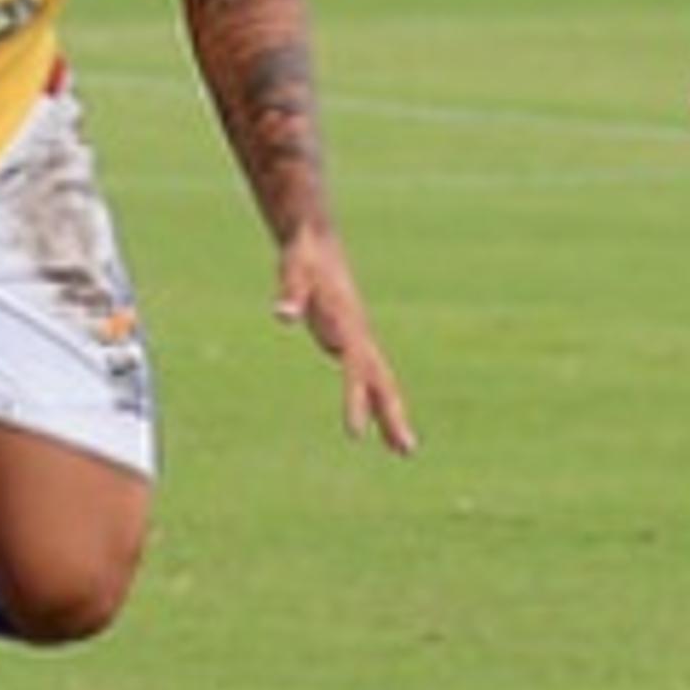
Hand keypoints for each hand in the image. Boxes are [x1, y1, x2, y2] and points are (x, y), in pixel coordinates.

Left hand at [274, 230, 416, 454]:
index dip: (355, 400)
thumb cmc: (303, 255)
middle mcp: (358, 334)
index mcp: (347, 322)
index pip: (354, 369)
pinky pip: (364, 376)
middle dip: (392, 415)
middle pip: (381, 381)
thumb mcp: (294, 270)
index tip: (354, 434)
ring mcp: (356, 337)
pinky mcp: (348, 338)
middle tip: (406, 451)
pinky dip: (370, 400)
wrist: (315, 237)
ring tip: (401, 449)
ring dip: (388, 413)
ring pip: (378, 381)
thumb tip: (283, 317)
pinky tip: (369, 421)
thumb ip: (290, 293)